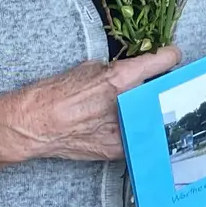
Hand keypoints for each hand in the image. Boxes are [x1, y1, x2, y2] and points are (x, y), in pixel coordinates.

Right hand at [0, 46, 180, 176]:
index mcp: (123, 77)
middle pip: (163, 91)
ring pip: (154, 116)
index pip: (165, 61)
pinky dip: (138, 130)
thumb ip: (117, 69)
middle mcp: (129, 103)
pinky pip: (138, 137)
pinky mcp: (118, 149)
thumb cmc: (56, 92)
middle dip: (161, 87)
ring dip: (150, 110)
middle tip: (155, 85)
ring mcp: (125, 129)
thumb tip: (135, 70)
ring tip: (140, 107)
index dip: (170, 57)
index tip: (171, 59)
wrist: (34, 124)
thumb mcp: (89, 68)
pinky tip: (130, 126)